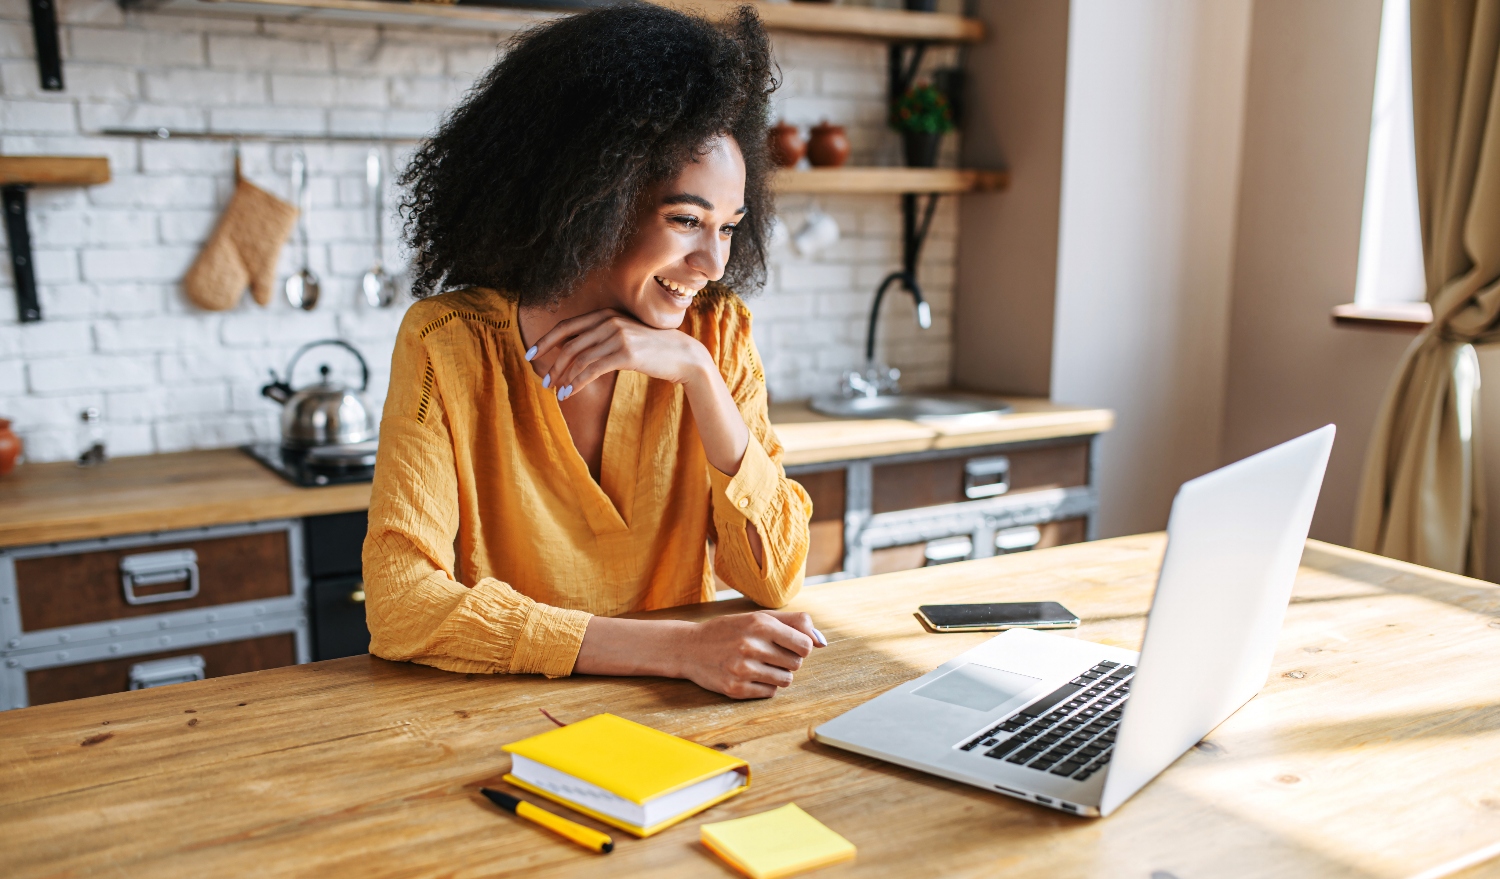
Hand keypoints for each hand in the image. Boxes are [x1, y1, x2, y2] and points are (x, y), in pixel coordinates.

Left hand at [529, 308, 710, 399]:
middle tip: (544, 380)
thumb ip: (600, 338)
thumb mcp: (624, 336)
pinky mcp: (625, 353)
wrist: (683, 355)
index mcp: (606, 314)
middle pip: (570, 344)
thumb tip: (571, 352)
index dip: (545, 340)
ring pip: (579, 359)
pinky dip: (576, 383)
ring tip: (556, 391)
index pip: (567, 325)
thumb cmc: (652, 349)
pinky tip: (569, 393)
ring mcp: (618, 336)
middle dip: (553, 363)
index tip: (530, 353)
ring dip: (563, 377)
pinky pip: (592, 370)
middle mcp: (610, 321)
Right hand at [677, 611, 826, 698]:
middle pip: (796, 664)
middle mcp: (751, 646)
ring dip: (778, 675)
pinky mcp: (735, 689)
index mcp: (760, 624)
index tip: (789, 645)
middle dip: (787, 660)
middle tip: (769, 654)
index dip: (801, 647)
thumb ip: (794, 623)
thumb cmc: (729, 630)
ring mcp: (742, 669)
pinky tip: (749, 675)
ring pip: (785, 680)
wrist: (689, 647)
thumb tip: (822, 641)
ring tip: (760, 665)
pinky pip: (769, 693)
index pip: (805, 645)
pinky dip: (764, 686)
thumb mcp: (758, 617)